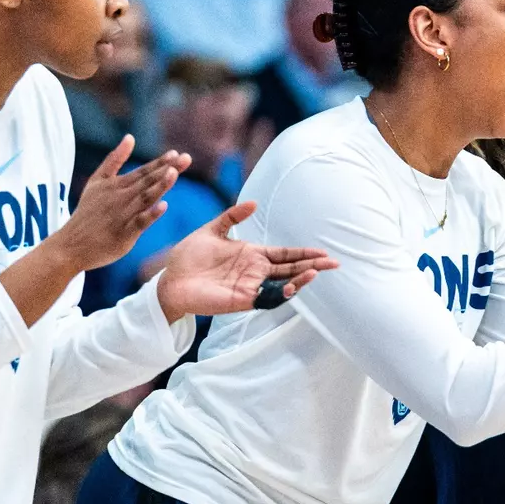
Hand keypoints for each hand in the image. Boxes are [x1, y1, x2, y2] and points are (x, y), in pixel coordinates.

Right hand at [52, 137, 188, 272]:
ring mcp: (122, 215)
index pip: (143, 171)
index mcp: (116, 185)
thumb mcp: (97, 181)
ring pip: (144, 198)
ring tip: (174, 174)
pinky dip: (150, 214)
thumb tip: (130, 136)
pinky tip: (163, 206)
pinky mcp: (123, 234)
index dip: (160, 162)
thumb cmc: (87, 212)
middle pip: (147, 181)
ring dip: (160, 186)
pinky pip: (139, 223)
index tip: (176, 154)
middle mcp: (120, 197)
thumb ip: (114, 159)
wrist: (71, 244)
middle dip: (167, 169)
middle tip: (186, 158)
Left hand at [155, 201, 337, 321]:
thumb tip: (253, 203)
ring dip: (300, 280)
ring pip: (282, 285)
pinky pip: (266, 298)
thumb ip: (232, 217)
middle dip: (312, 266)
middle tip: (334, 263)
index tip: (323, 252)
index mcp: (251, 255)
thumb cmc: (188, 257)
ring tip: (316, 272)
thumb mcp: (211, 230)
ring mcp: (250, 286)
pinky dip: (280, 294)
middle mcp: (254, 272)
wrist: (170, 279)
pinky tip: (291, 287)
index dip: (303, 253)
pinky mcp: (241, 299)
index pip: (284, 254)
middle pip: (290, 269)